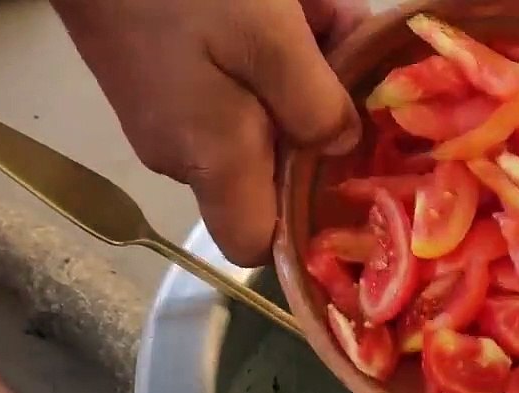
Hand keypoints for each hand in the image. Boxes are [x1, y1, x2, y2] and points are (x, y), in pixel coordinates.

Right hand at [52, 0, 369, 265]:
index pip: (253, 243)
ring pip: (259, 112)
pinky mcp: (163, 72)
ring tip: (327, 16)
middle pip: (271, 167)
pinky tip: (298, 6)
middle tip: (356, 63)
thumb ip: (314, 104)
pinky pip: (232, 79)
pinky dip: (271, 49)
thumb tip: (343, 146)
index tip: (355, 180)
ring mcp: (170, 110)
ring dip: (303, 71)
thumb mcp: (269, 38)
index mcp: (210, 158)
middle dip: (320, 117)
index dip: (303, 228)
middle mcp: (184, 150)